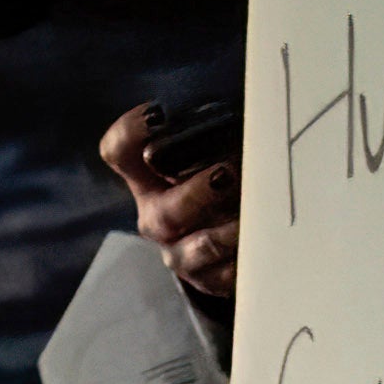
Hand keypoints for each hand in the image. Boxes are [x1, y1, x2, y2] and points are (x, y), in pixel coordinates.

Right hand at [97, 105, 238, 304]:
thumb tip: (255, 104)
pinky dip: (245, 259)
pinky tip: (263, 242)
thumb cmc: (224, 182)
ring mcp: (180, 252)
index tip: (159, 115)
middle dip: (198, 193)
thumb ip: (218, 131)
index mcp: (150, 179)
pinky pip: (225, 275)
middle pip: (163, 211)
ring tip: (254, 215)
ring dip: (227, 232)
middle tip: (229, 174)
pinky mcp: (208, 279)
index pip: (120, 152)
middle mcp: (158, 216)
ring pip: (195, 249)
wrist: (228, 243)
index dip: (132, 133)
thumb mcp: (212, 152)